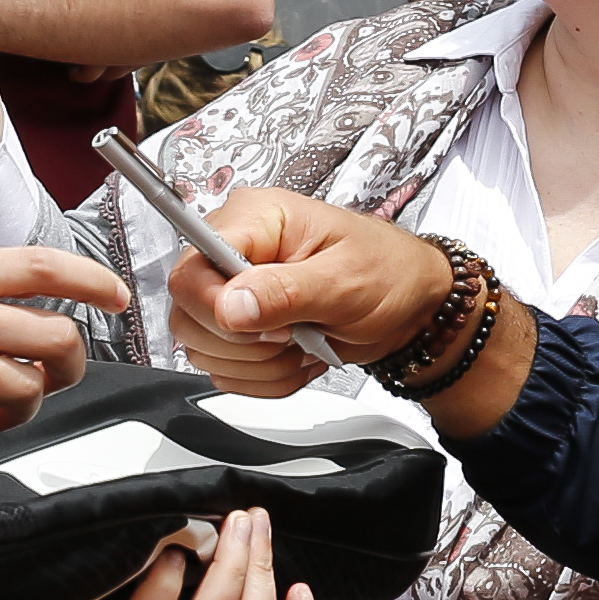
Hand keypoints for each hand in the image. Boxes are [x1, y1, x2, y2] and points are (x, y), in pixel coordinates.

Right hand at [164, 189, 454, 396]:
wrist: (410, 305)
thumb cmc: (388, 273)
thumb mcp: (344, 280)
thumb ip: (285, 292)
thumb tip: (230, 305)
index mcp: (255, 220)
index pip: (191, 270)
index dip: (218, 309)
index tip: (268, 326)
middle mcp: (234, 252)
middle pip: (188, 316)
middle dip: (246, 344)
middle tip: (295, 334)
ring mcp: (233, 293)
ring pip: (203, 350)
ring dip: (260, 366)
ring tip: (303, 345)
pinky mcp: (239, 329)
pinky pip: (227, 372)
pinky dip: (266, 379)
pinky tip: (298, 357)